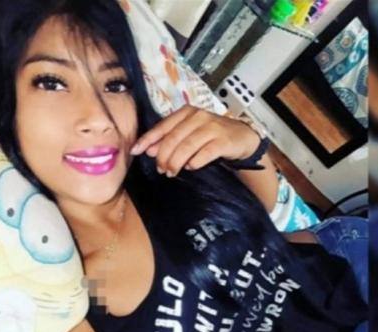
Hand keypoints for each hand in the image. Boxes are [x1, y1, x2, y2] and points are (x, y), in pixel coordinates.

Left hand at [130, 105, 260, 176]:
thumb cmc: (212, 136)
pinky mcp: (224, 140)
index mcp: (186, 113)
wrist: (242, 138)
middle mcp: (198, 117)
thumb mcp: (189, 134)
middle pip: (174, 138)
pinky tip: (192, 168)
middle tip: (161, 170)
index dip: (148, 140)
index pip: (163, 127)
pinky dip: (196, 162)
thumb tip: (150, 150)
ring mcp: (212, 127)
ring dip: (176, 162)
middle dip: (164, 156)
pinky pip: (205, 153)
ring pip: (187, 146)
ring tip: (172, 172)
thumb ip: (170, 139)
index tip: (135, 151)